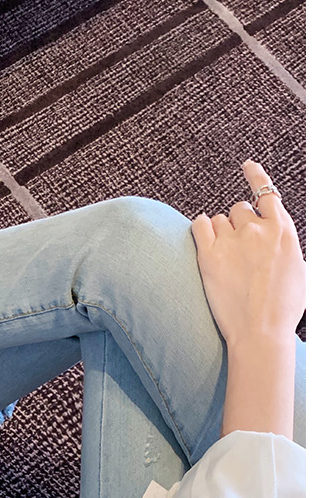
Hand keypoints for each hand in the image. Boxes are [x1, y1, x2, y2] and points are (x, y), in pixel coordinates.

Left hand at [191, 161, 304, 349]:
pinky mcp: (209, 255)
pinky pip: (199, 224)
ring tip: (225, 257)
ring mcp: (232, 240)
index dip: (256, 177)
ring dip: (220, 232)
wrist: (261, 331)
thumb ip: (284, 246)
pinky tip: (204, 240)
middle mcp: (258, 229)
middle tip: (238, 249)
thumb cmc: (282, 308)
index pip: (267, 193)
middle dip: (238, 223)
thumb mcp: (298, 269)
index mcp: (283, 231)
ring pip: (219, 219)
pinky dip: (200, 229)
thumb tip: (277, 238)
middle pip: (239, 208)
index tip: (247, 166)